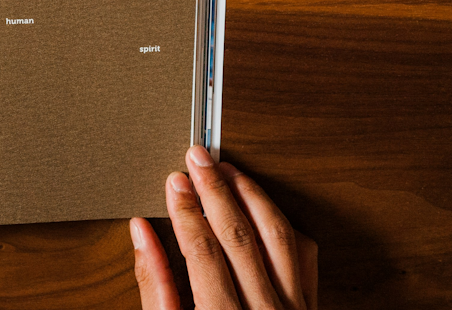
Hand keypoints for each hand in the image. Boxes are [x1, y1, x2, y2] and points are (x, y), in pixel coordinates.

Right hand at [130, 146, 317, 309]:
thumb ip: (153, 285)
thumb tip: (142, 233)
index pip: (202, 248)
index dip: (185, 209)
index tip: (173, 182)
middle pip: (239, 233)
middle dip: (215, 188)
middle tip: (198, 157)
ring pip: (279, 236)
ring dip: (253, 196)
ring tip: (231, 171)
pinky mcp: (309, 309)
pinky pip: (303, 256)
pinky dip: (283, 226)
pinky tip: (265, 209)